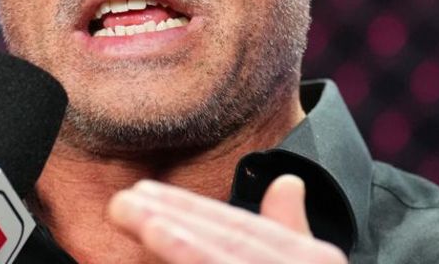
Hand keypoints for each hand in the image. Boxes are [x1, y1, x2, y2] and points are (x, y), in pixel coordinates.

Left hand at [108, 175, 347, 262]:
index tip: (143, 193)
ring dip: (180, 244)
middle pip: (230, 244)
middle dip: (175, 217)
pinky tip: (158, 248)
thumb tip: (286, 182)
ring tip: (139, 221)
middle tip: (121, 202)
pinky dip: (189, 262)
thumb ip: (289, 233)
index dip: (192, 208)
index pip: (244, 230)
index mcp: (316, 262)